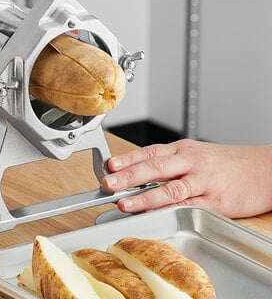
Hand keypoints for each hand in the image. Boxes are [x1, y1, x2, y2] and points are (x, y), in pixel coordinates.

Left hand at [102, 139, 271, 217]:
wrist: (264, 170)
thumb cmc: (226, 163)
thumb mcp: (196, 154)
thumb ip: (169, 163)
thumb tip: (138, 173)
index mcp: (183, 149)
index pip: (149, 152)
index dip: (127, 159)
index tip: (109, 166)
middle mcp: (190, 162)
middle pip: (155, 167)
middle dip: (128, 176)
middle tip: (108, 183)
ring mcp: (203, 182)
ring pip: (169, 188)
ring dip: (144, 197)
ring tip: (125, 203)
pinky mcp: (215, 202)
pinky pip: (188, 207)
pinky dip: (169, 211)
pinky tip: (154, 215)